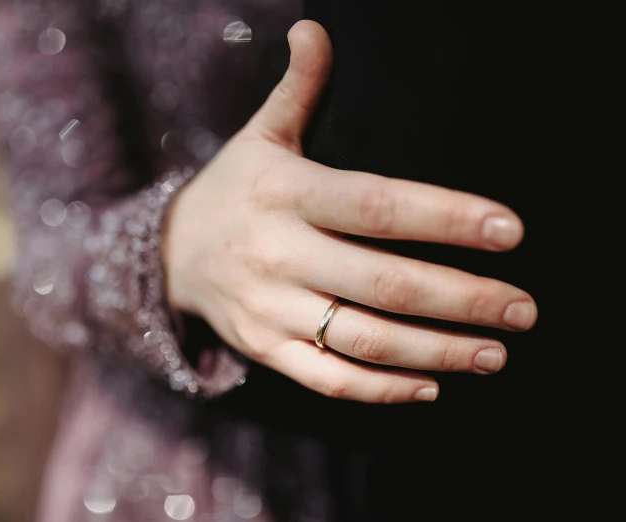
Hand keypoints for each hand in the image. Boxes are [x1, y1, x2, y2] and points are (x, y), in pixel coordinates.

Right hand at [163, 20, 536, 402]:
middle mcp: (278, 254)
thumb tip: (314, 29)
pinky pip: (328, 380)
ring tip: (493, 352)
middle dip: (464, 299)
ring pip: (364, 340)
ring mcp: (270, 308)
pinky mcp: (265, 348)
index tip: (508, 231)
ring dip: (437, 351)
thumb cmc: (233, 190)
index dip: (446, 218)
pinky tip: (430, 386)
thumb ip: (296, 89)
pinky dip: (382, 389)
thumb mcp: (259, 136)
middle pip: (385, 283)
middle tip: (522, 308)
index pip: (377, 206)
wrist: (169, 254)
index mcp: (285, 194)